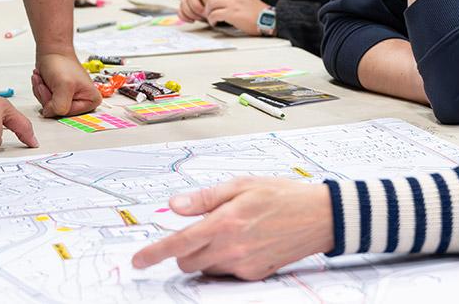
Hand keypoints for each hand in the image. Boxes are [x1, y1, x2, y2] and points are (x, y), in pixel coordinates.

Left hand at [31, 52, 100, 117]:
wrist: (53, 51)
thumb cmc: (62, 62)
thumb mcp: (64, 86)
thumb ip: (60, 105)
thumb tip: (52, 113)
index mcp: (91, 101)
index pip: (68, 113)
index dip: (55, 103)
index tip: (54, 88)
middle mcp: (83, 102)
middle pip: (58, 111)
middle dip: (47, 96)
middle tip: (47, 83)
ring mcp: (71, 99)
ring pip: (49, 107)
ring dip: (42, 92)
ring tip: (45, 79)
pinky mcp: (60, 96)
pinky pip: (45, 102)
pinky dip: (40, 91)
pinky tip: (43, 81)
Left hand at [131, 178, 333, 279]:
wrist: (319, 216)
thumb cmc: (283, 195)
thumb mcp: (242, 185)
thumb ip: (205, 198)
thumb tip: (174, 206)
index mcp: (225, 222)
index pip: (179, 243)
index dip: (154, 254)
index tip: (138, 261)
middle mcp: (231, 248)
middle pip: (188, 261)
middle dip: (184, 251)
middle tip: (200, 231)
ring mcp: (243, 265)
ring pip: (206, 268)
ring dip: (206, 255)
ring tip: (230, 232)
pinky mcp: (255, 274)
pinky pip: (227, 273)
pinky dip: (226, 261)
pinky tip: (245, 242)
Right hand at [180, 0, 217, 21]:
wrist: (217, 8)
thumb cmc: (219, 3)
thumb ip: (217, 1)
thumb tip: (214, 8)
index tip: (212, 8)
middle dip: (198, 8)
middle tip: (205, 15)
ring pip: (184, 3)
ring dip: (192, 13)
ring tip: (200, 18)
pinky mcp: (184, 6)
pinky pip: (180, 10)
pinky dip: (185, 17)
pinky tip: (192, 21)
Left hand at [204, 0, 268, 35]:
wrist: (267, 19)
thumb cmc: (258, 12)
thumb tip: (222, 2)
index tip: (213, 5)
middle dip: (208, 4)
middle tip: (209, 12)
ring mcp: (232, 3)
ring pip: (211, 4)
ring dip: (208, 12)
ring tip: (211, 18)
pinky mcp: (231, 14)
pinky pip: (214, 14)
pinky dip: (211, 19)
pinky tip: (215, 23)